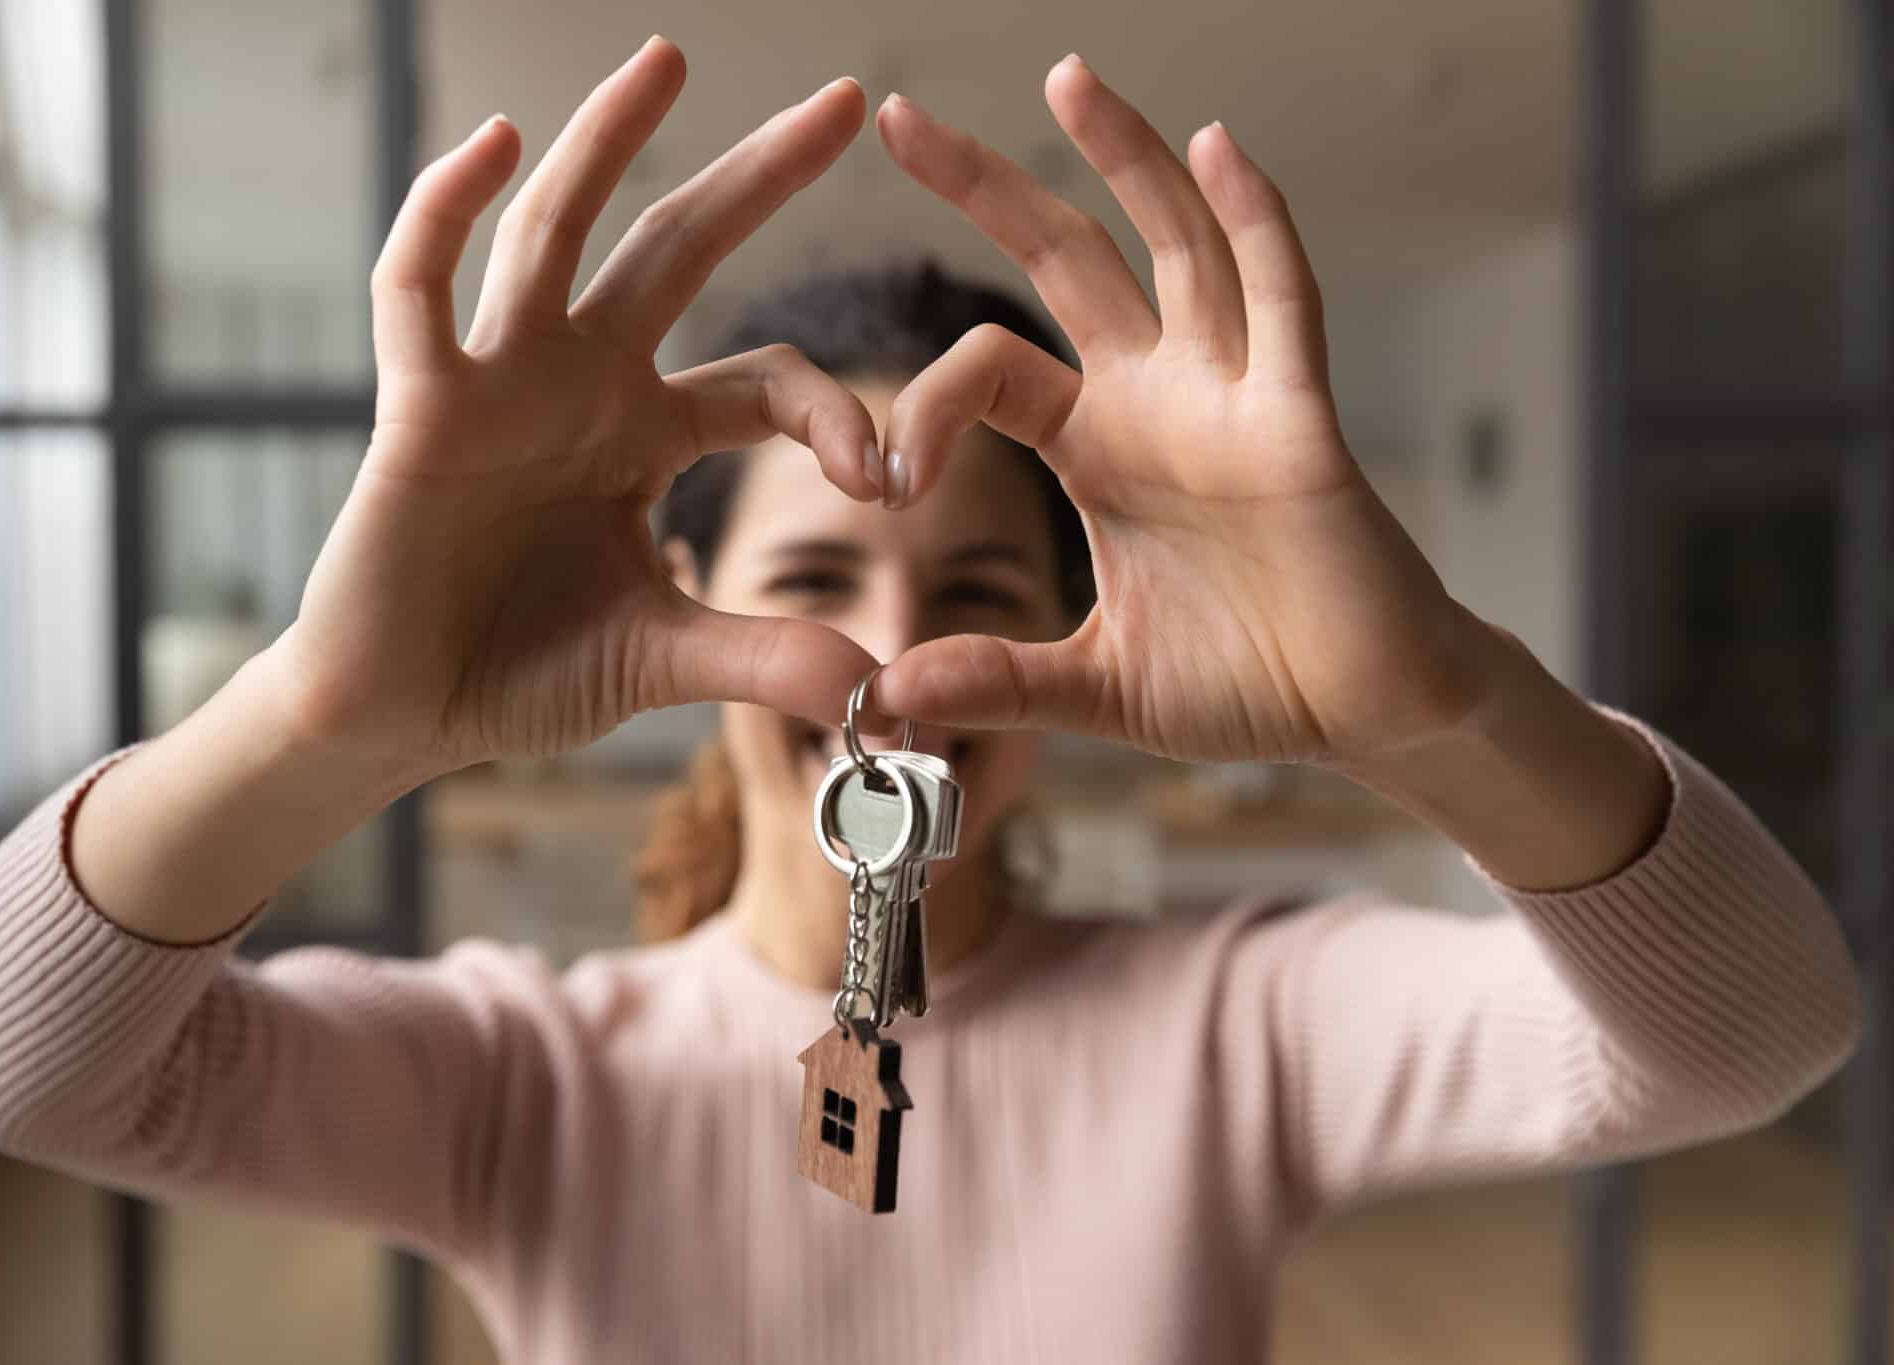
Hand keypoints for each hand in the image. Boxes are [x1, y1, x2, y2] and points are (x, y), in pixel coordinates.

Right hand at [275, 39, 884, 779]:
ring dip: (607, 142)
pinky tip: (493, 141)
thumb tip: (876, 686)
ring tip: (668, 58)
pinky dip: (446, 212)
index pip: (764, 381)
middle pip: (678, 250)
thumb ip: (762, 659)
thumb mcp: (662, 659)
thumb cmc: (519, 670)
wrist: (400, 714)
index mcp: (647, 434)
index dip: (834, 413)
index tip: (885, 478)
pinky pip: (421, 287)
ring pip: (554, 233)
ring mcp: (498, 381)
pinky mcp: (419, 404)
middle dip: (759, 176)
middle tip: (846, 99)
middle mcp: (580, 383)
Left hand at [869, 56, 1495, 765]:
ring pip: (1175, 246)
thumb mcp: (1097, 686)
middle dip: (987, 188)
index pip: (987, 369)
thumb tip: (885, 700)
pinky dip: (1255, 223)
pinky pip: (1282, 302)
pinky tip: (1217, 148)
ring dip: (1125, 160)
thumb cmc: (1248, 683)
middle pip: (1066, 260)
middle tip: (902, 116)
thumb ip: (996, 681)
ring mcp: (1233, 396)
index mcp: (1096, 447)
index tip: (880, 479)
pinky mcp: (1302, 419)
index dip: (923, 407)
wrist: (1364, 714)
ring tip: (1067, 78)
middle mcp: (1158, 399)